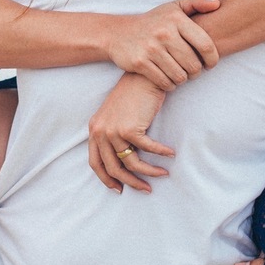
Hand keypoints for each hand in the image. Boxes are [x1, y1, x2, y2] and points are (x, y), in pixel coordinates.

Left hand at [88, 73, 172, 191]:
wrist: (142, 74)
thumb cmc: (132, 95)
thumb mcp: (115, 116)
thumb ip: (114, 136)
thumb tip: (125, 161)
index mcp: (94, 130)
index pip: (95, 163)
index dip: (107, 179)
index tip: (119, 189)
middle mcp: (100, 132)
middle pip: (113, 168)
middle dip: (130, 182)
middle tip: (146, 189)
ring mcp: (113, 130)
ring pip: (131, 163)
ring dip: (149, 172)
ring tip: (163, 174)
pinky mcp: (130, 128)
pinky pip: (147, 150)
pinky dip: (160, 154)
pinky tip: (171, 154)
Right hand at [106, 0, 220, 89]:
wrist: (118, 33)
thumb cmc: (152, 21)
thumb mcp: (172, 8)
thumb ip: (196, 3)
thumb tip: (217, 5)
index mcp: (176, 19)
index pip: (206, 45)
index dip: (212, 59)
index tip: (210, 64)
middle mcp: (164, 32)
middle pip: (193, 64)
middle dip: (196, 72)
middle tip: (193, 71)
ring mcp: (151, 48)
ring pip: (180, 76)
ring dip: (183, 79)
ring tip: (181, 75)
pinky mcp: (140, 62)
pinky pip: (164, 82)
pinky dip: (170, 85)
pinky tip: (169, 80)